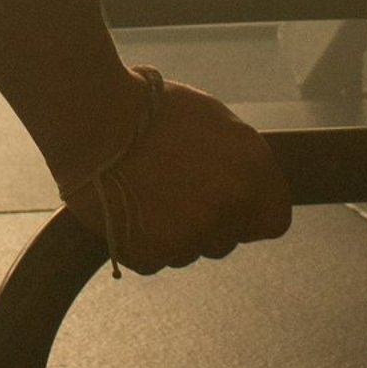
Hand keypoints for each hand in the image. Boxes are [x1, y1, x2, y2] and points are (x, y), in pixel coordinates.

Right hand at [60, 75, 291, 272]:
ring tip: (145, 191)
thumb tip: (248, 184)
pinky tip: (128, 207)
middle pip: (228, 239)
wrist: (92, 118)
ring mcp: (189, 235)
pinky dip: (142, 241)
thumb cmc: (150, 108)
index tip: (231, 205)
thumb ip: (239, 159)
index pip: (274, 220)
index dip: (251, 214)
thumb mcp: (214, 120)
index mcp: (252, 169)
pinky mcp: (151, 254)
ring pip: (190, 251)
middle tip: (174, 190)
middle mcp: (228, 207)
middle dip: (208, 222)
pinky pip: (156, 258)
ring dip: (174, 232)